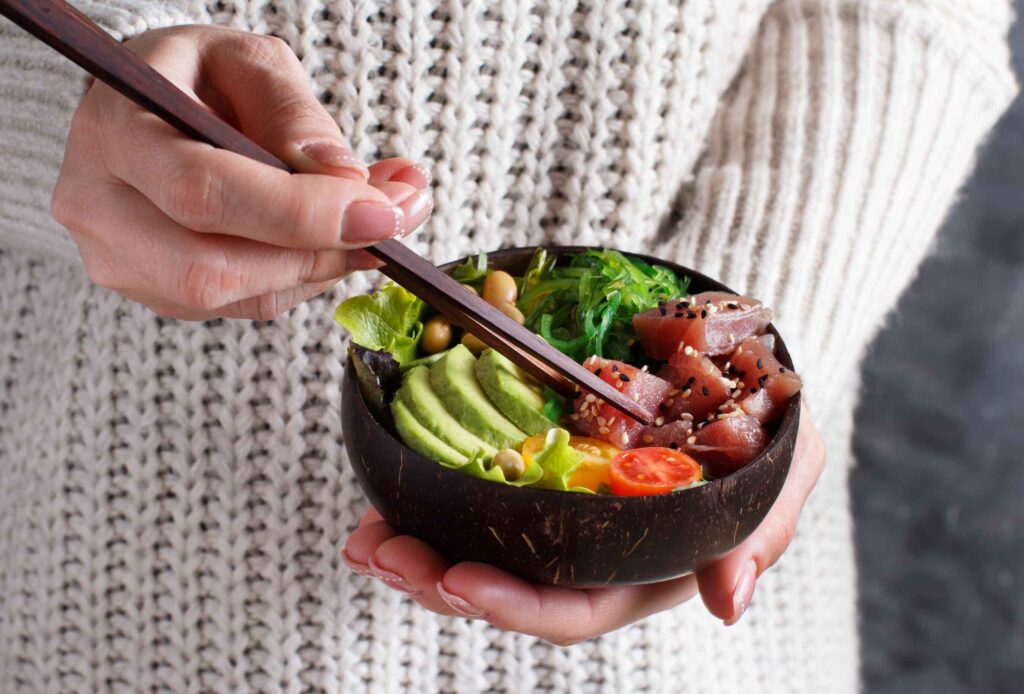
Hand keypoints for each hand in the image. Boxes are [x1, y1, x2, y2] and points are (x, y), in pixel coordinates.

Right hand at [51, 26, 432, 319]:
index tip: (383, 213)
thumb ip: (295, 114)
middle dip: (322, 252)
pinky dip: (308, 275)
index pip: (204, 192)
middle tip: (397, 218)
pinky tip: (335, 238)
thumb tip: (346, 180)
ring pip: (242, 296)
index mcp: (115, 133)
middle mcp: (102, 210)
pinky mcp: (160, 295)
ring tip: (379, 218)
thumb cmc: (196, 80)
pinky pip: (251, 304)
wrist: (146, 113)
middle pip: (216, 268)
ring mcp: (123, 263)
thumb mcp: (248, 63)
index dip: (301, 213)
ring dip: (328, 265)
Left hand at [342, 404, 822, 643]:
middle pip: (509, 587)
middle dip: (440, 580)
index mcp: (644, 565)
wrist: (734, 360)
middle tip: (380, 552)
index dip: (516, 604)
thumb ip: (760, 531)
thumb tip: (727, 603)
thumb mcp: (781, 467)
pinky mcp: (534, 465)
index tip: (456, 579)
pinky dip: (422, 493)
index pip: (576, 606)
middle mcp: (592, 548)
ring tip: (363, 536)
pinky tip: (380, 490)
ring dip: (416, 547)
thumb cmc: (763, 419)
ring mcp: (558, 508)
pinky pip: (471, 490)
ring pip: (479, 547)